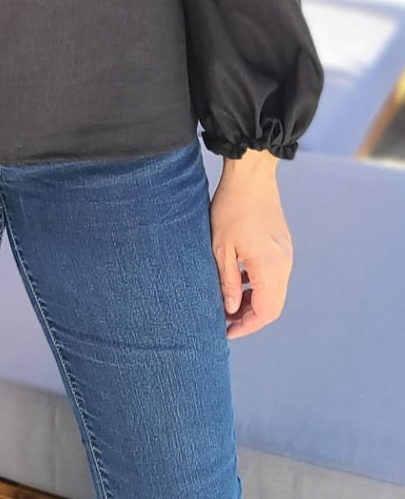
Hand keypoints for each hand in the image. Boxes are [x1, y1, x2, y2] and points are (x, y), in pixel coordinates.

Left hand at [209, 161, 292, 339]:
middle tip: (225, 320)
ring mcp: (286, 255)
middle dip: (249, 318)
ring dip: (253, 302)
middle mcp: (284, 265)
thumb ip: (228, 282)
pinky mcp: (283, 245)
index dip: (245, 326)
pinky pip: (274, 276)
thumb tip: (230, 309)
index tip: (225, 332)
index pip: (264, 313)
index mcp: (270, 269)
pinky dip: (258, 285)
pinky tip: (239, 280)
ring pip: (274, 292)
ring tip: (228, 303)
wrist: (251, 175)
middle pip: (272, 307)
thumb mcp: (221, 248)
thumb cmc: (231, 208)